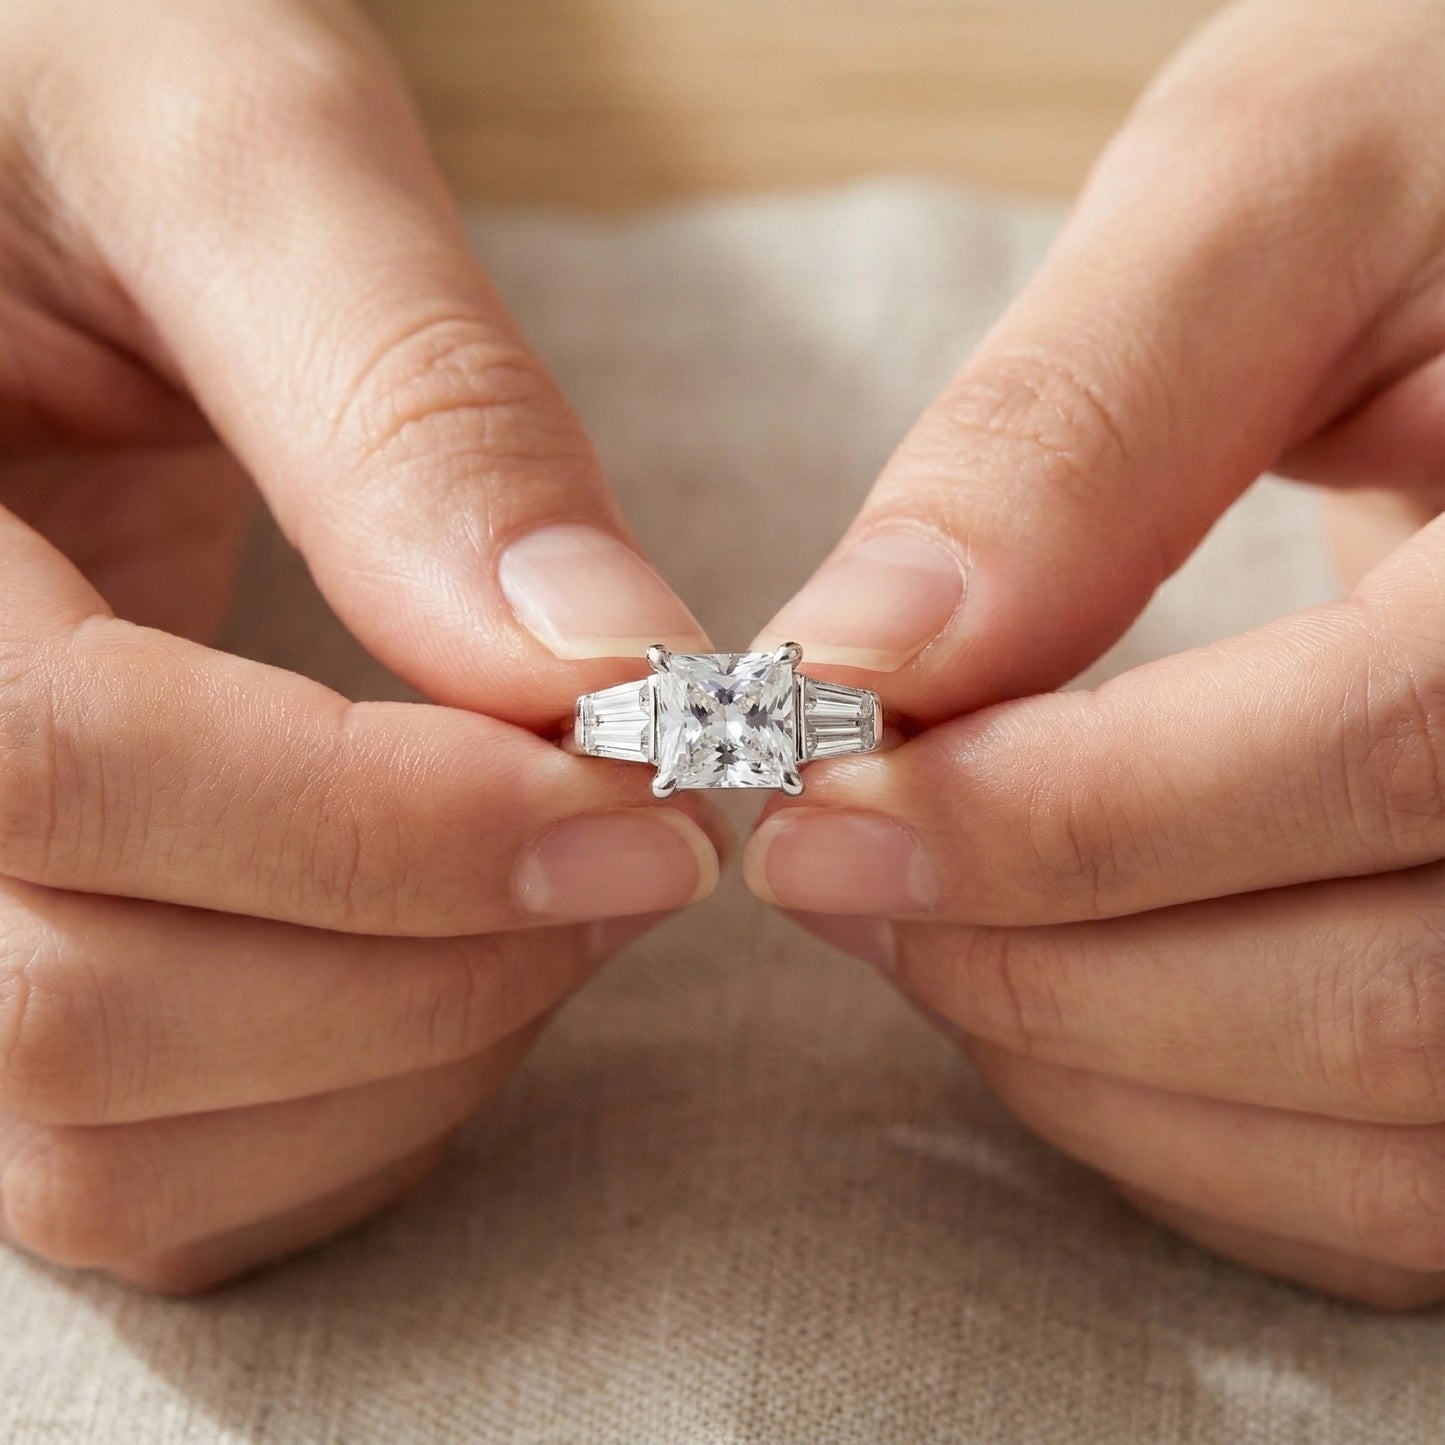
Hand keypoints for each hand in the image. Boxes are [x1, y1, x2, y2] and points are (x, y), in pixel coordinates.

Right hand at [0, 0, 719, 1291]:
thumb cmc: (55, 98)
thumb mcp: (221, 149)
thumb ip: (406, 398)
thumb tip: (603, 661)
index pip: (60, 771)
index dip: (385, 827)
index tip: (642, 799)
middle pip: (84, 1004)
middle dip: (428, 956)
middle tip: (636, 844)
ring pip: (107, 1134)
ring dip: (405, 1052)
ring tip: (567, 892)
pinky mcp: (3, 959)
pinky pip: (144, 1173)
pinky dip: (347, 1118)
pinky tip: (469, 967)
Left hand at [746, 0, 1444, 1307]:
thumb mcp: (1294, 194)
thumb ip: (1077, 421)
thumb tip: (869, 649)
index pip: (1371, 756)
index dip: (1057, 821)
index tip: (816, 813)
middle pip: (1378, 999)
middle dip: (1040, 966)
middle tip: (831, 881)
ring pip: (1386, 1131)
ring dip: (1092, 1066)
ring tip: (911, 931)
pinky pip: (1394, 1177)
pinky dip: (1188, 1130)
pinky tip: (1051, 1004)